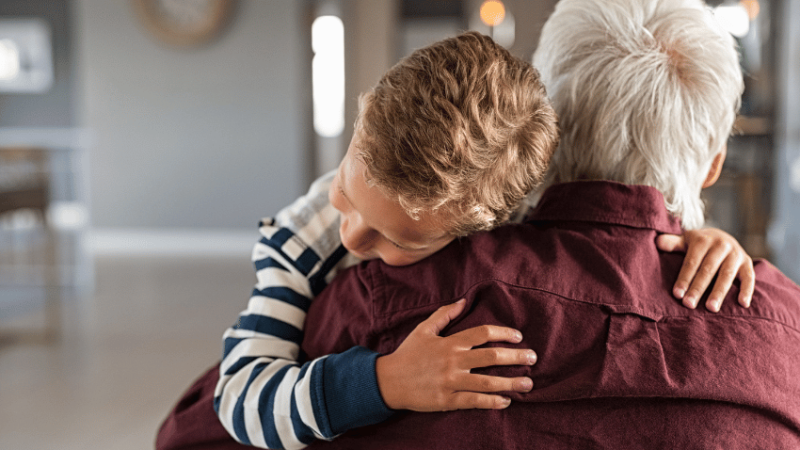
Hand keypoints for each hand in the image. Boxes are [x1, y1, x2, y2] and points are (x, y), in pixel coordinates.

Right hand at [375, 299, 535, 411]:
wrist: (388, 381)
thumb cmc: (408, 354)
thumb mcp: (424, 329)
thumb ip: (444, 314)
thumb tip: (463, 301)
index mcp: (450, 342)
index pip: (483, 333)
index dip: (503, 333)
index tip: (518, 337)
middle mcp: (453, 361)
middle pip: (491, 357)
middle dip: (516, 357)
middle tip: (533, 358)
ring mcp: (450, 382)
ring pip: (487, 382)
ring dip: (511, 383)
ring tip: (528, 384)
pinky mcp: (446, 400)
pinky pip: (474, 402)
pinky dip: (492, 402)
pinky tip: (506, 401)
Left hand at [656, 228, 754, 311]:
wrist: (721, 237)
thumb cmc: (698, 245)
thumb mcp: (685, 241)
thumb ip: (673, 243)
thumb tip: (657, 242)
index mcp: (702, 240)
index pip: (692, 262)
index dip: (684, 278)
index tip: (677, 295)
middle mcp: (721, 245)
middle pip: (708, 269)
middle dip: (698, 288)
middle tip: (689, 304)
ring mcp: (736, 254)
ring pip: (727, 274)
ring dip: (719, 292)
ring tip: (711, 308)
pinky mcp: (747, 262)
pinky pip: (749, 277)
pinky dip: (747, 290)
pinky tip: (743, 304)